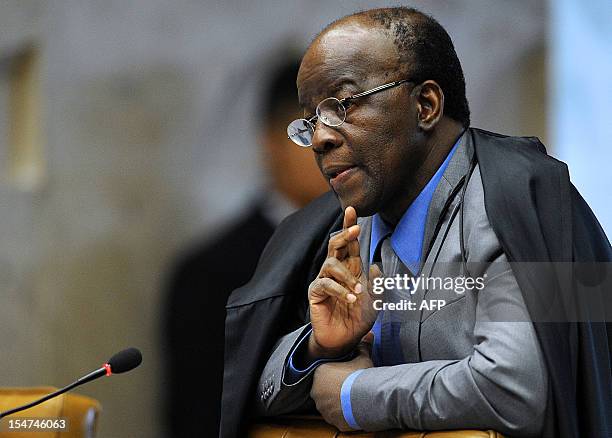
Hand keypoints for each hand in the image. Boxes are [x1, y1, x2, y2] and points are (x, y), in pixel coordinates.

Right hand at [307, 206, 382, 358]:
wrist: (344, 340)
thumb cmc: (358, 319)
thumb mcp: (375, 301)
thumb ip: (378, 284)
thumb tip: (376, 266)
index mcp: (351, 268)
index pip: (349, 243)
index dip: (349, 225)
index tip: (352, 209)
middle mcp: (336, 270)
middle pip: (335, 244)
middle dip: (345, 234)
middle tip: (355, 230)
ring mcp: (324, 280)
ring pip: (331, 264)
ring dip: (347, 276)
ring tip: (358, 292)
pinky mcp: (315, 292)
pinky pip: (326, 284)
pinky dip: (341, 291)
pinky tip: (351, 300)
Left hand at [310, 333, 373, 430]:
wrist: (365, 397)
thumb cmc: (360, 375)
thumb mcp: (362, 357)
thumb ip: (362, 346)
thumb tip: (368, 335)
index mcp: (319, 372)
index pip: (323, 373)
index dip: (335, 374)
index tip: (344, 376)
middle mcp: (316, 390)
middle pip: (323, 389)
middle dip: (333, 389)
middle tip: (348, 387)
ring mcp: (322, 407)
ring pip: (327, 404)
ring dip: (336, 402)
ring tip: (351, 399)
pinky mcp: (330, 420)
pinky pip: (334, 416)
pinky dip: (341, 414)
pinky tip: (352, 409)